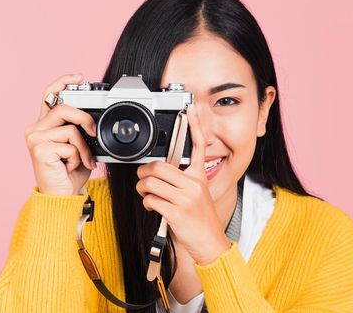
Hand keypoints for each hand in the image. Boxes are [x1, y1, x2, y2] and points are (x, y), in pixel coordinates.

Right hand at [25, 74, 97, 195]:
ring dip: (83, 146)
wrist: (61, 196)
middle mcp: (35, 129)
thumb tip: (93, 120)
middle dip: (84, 119)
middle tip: (93, 132)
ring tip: (82, 160)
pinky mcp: (39, 149)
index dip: (62, 82)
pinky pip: (69, 145)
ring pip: (70, 128)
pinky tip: (70, 167)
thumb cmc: (69, 173)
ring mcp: (34, 138)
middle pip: (63, 108)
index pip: (49, 95)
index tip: (78, 77)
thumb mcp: (78, 146)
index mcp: (44, 125)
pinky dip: (77, 157)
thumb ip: (80, 130)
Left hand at [135, 104, 231, 264]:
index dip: (194, 125)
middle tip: (143, 179)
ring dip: (142, 190)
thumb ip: (182, 180)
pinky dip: (147, 203)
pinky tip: (153, 207)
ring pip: (150, 183)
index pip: (197, 146)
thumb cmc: (200, 219)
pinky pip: (151, 200)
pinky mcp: (177, 213)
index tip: (190, 108)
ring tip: (148, 196)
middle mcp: (194, 184)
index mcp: (199, 177)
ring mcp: (186, 199)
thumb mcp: (196, 194)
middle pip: (159, 167)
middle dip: (144, 173)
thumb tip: (159, 171)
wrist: (210, 243)